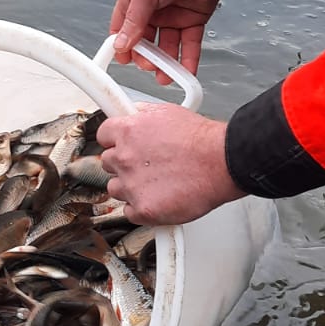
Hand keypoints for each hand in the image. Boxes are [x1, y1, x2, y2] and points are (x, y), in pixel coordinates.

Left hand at [97, 104, 244, 224]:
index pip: (103, 136)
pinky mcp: (142, 209)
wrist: (221, 163)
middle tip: (146, 165)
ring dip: (131, 187)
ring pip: (116, 189)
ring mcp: (131, 186)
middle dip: (124, 164)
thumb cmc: (201, 140)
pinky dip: (141, 208)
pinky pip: (129, 212)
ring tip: (156, 182)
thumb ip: (143, 116)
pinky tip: (159, 198)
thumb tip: (132, 114)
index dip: (114, 140)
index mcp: (127, 132)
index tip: (121, 144)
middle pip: (108, 163)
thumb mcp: (168, 113)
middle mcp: (124, 158)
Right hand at [110, 0, 239, 79]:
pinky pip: (189, 44)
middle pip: (144, 43)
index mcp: (134, 1)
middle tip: (150, 66)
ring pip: (166, 47)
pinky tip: (187, 72)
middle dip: (146, 58)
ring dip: (166, 64)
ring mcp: (172, 17)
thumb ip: (134, 19)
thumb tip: (121, 44)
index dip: (122, 47)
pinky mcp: (192, 20)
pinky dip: (188, 59)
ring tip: (166, 76)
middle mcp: (152, 11)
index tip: (124, 61)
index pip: (122, 30)